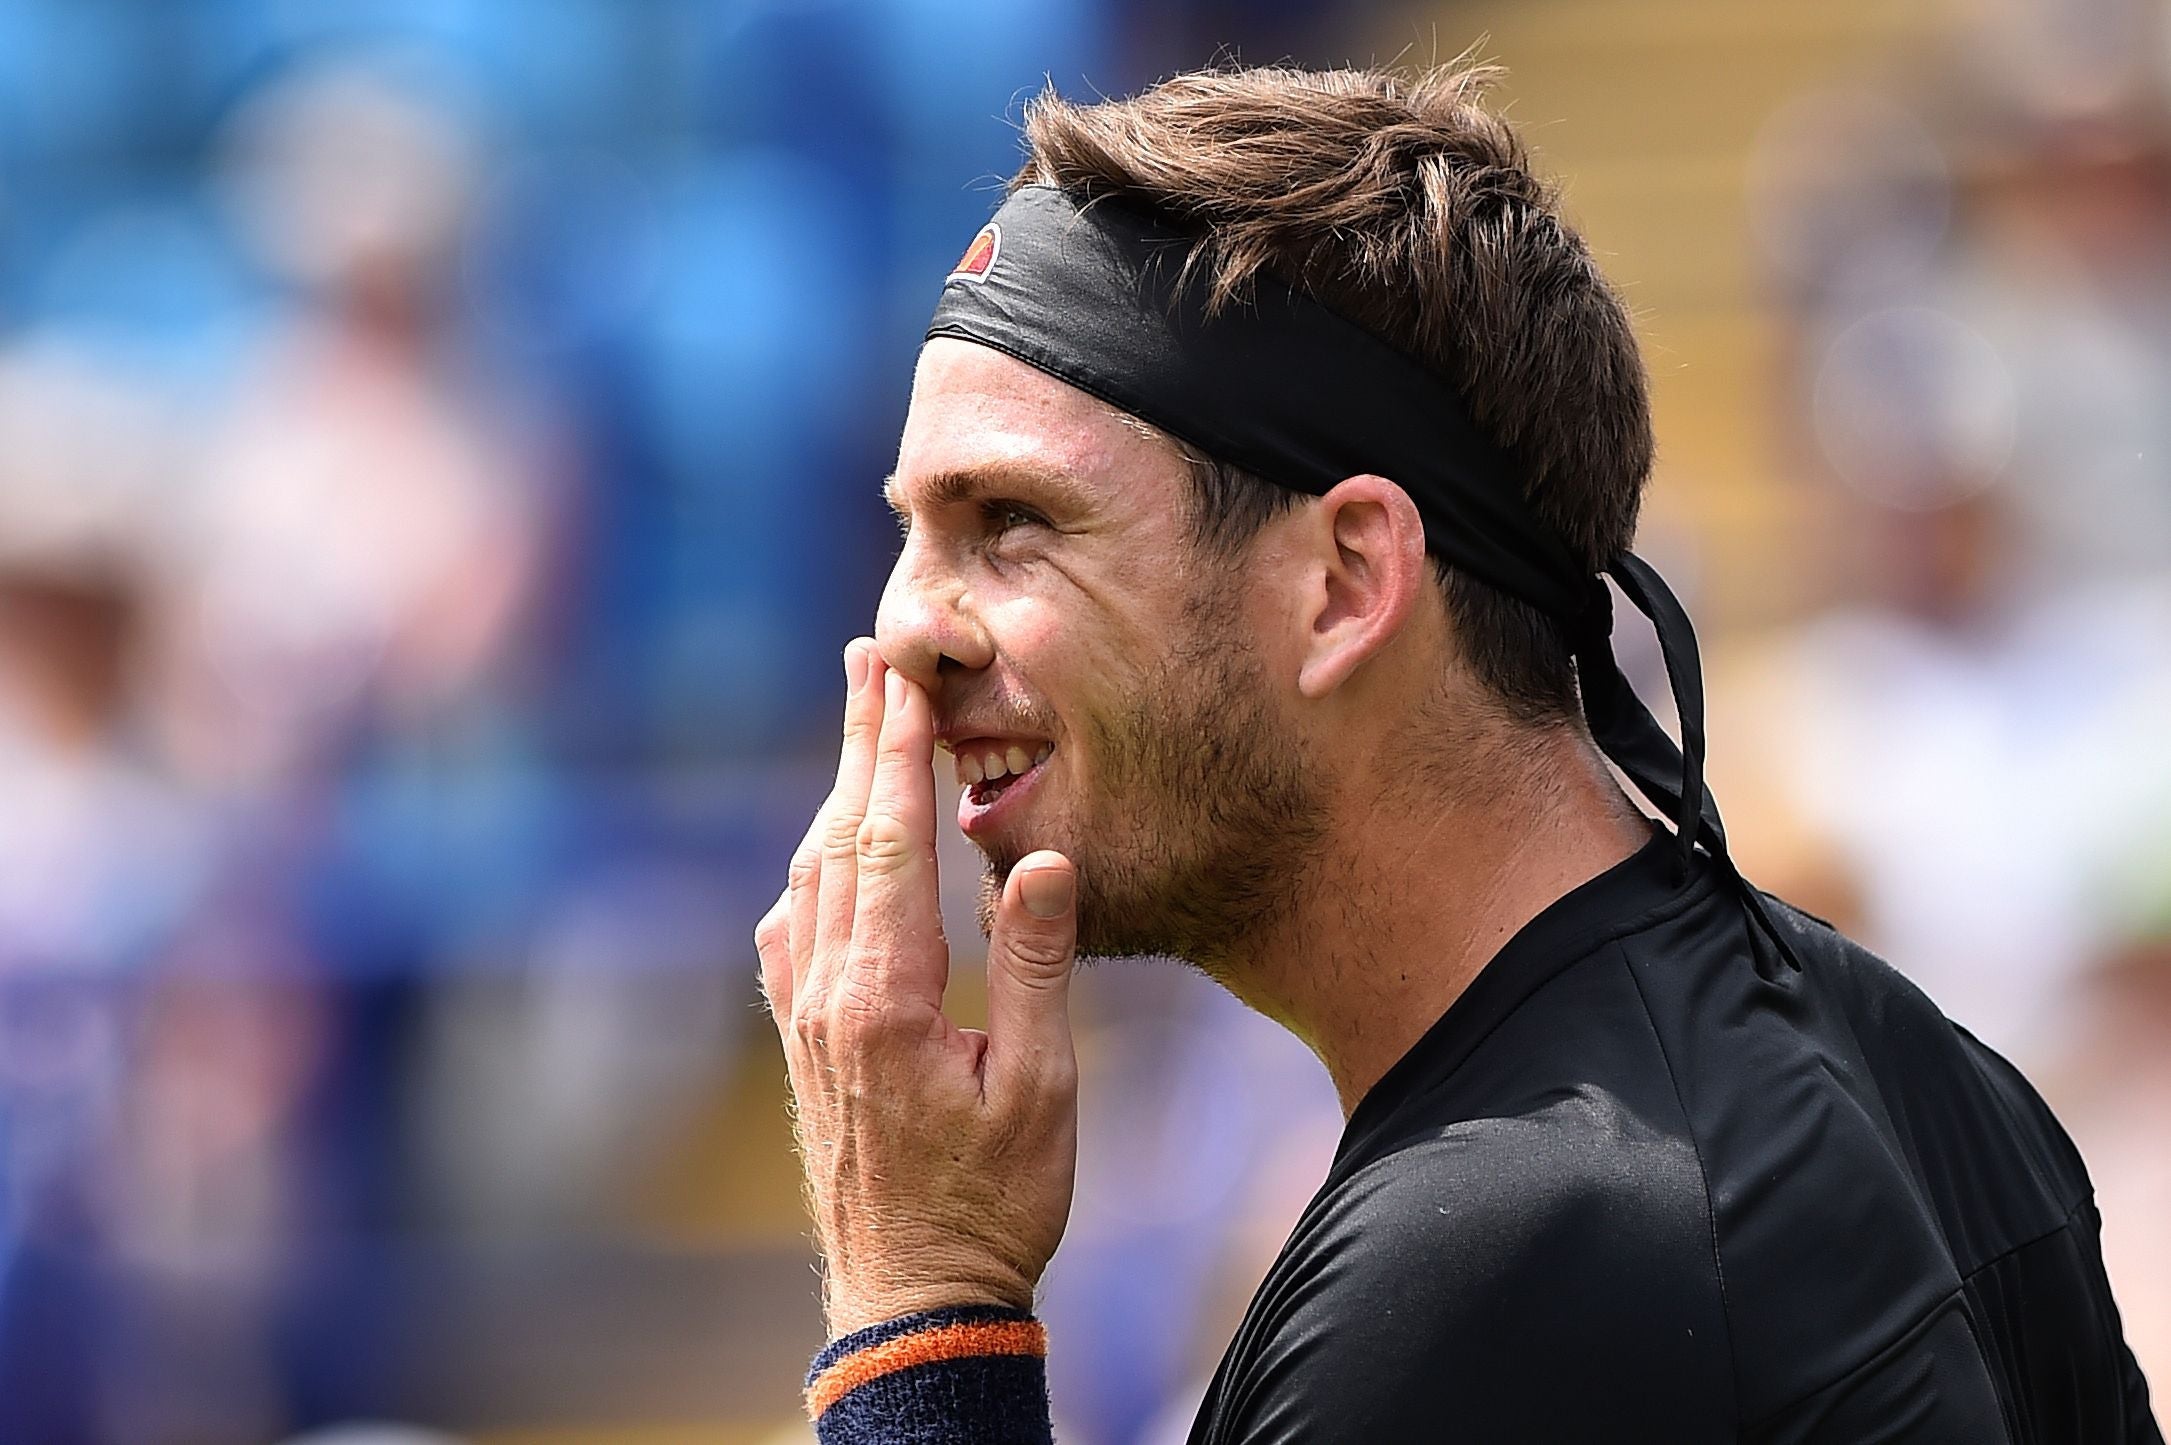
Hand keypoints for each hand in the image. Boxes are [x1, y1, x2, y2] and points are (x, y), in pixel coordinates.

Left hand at [755, 639, 1080, 1335]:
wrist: (915, 1298)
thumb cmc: (993, 1204)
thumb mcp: (1042, 1088)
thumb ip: (1036, 966)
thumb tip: (1041, 858)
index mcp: (886, 999)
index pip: (887, 844)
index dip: (895, 752)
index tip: (903, 679)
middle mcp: (828, 998)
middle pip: (838, 842)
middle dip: (856, 744)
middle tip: (867, 661)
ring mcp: (806, 1023)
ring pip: (810, 881)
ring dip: (836, 798)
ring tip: (858, 732)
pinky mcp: (805, 1048)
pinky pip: (792, 935)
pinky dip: (814, 872)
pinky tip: (824, 863)